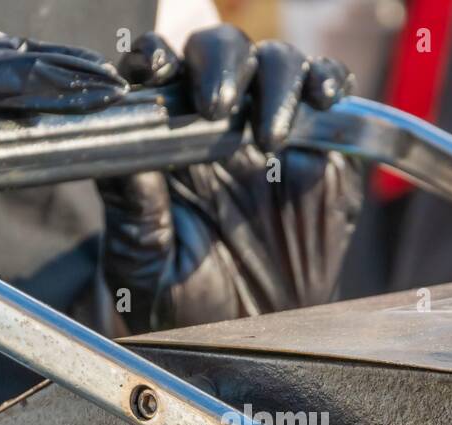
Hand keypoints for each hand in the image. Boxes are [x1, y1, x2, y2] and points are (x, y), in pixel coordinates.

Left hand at [98, 26, 362, 333]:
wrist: (242, 342)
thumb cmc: (183, 303)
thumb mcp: (144, 262)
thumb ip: (132, 207)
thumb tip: (119, 152)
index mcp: (169, 141)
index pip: (161, 74)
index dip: (156, 58)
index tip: (152, 68)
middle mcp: (220, 126)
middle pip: (223, 55)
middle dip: (220, 63)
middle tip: (218, 104)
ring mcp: (274, 134)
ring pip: (278, 66)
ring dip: (276, 79)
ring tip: (269, 132)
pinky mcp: (323, 155)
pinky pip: (331, 101)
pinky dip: (331, 84)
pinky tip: (323, 97)